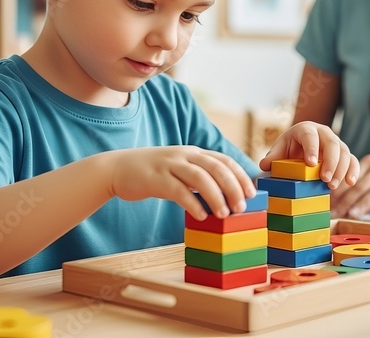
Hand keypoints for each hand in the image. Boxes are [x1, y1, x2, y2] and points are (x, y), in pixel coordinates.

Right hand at [108, 146, 255, 220]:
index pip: (224, 160)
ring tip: (224, 214)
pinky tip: (201, 216)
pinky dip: (192, 203)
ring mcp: (169, 165)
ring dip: (216, 196)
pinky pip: (178, 191)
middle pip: (216, 168)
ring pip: (200, 178)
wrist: (117, 168)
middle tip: (241, 207)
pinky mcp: (155, 178)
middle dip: (232, 187)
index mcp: (193, 152)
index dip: (240, 175)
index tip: (252, 192)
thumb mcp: (179, 168)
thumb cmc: (153, 173)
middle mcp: (184, 155)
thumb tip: (224, 196)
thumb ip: (199, 177)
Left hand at [259, 121, 359, 189]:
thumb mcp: (279, 151)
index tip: (310, 163)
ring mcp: (336, 143)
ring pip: (344, 152)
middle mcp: (323, 133)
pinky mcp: (344, 154)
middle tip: (325, 179)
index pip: (310, 135)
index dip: (311, 148)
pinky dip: (353, 170)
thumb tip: (265, 164)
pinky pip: (353, 160)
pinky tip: (350, 182)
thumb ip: (272, 157)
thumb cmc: (288, 149)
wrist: (299, 149)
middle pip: (332, 143)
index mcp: (305, 129)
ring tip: (332, 185)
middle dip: (330, 161)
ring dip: (341, 169)